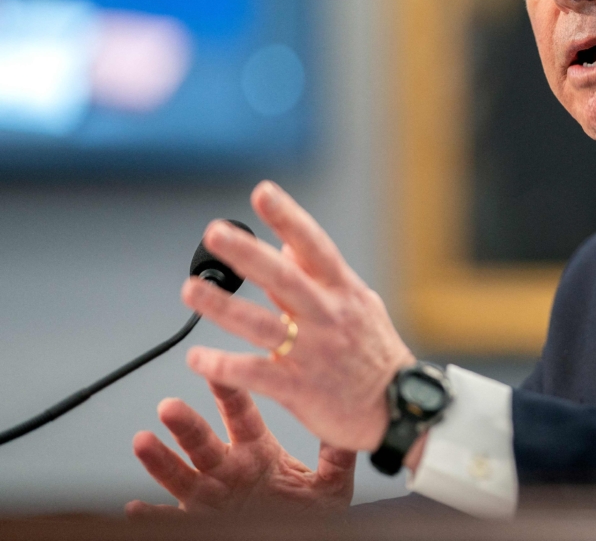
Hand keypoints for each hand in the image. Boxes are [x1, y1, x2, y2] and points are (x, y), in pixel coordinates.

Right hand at [127, 382, 354, 516]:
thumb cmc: (311, 515)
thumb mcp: (331, 484)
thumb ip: (337, 456)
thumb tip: (348, 423)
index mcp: (259, 452)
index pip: (241, 414)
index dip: (229, 391)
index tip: (218, 368)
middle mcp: (231, 470)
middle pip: (204, 442)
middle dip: (186, 424)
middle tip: (170, 405)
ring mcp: (215, 497)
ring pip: (183, 476)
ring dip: (161, 461)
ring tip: (143, 441)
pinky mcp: (202, 524)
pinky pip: (174, 519)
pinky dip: (154, 516)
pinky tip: (136, 508)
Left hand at [182, 180, 414, 450]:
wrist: (399, 408)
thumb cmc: (376, 354)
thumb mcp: (360, 306)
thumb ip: (322, 277)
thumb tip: (285, 245)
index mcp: (343, 292)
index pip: (314, 246)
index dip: (288, 218)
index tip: (262, 192)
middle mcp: (328, 316)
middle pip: (283, 277)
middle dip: (247, 254)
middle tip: (215, 233)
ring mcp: (313, 351)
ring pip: (260, 324)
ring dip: (222, 306)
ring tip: (190, 290)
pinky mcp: (299, 387)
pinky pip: (255, 373)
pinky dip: (224, 365)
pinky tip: (197, 358)